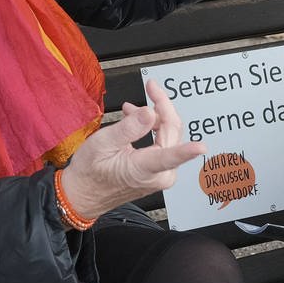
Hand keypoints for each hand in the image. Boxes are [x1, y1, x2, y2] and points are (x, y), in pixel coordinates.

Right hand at [61, 80, 204, 218]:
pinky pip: (163, 143)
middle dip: (161, 107)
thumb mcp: (102, 144)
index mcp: (144, 168)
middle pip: (172, 131)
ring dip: (153, 116)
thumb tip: (149, 113)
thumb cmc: (90, 173)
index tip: (200, 147)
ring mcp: (160, 174)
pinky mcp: (158, 172)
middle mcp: (158, 174)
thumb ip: (128, 128)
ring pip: (168, 135)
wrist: (82, 194)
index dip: (187, 151)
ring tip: (131, 109)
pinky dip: (151, 128)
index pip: (170, 157)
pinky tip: (135, 120)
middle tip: (150, 87)